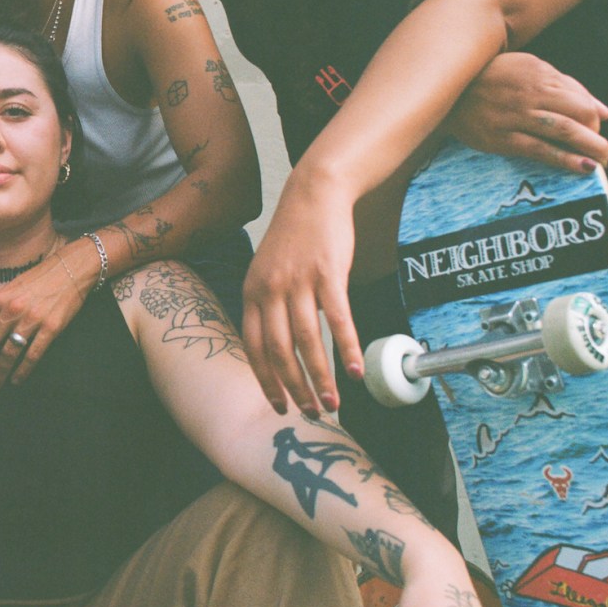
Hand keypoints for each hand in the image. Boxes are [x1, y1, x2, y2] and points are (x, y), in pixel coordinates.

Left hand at [0, 243, 94, 387]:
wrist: (70, 269)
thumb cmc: (41, 278)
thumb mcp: (13, 287)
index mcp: (0, 299)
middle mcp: (13, 310)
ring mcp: (32, 320)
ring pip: (8, 353)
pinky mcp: (51, 328)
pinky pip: (32, 354)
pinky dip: (22, 370)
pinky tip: (16, 379)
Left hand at [241, 171, 358, 415]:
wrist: (314, 194)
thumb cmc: (294, 238)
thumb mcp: (267, 271)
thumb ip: (268, 306)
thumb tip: (279, 347)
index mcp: (252, 293)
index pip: (253, 347)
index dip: (266, 380)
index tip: (279, 406)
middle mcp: (270, 290)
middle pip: (279, 350)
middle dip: (295, 387)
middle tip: (312, 412)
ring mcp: (299, 281)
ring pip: (307, 340)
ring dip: (321, 376)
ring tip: (334, 402)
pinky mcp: (328, 273)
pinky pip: (338, 319)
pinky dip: (347, 348)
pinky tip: (356, 371)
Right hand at [445, 52, 607, 171]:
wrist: (447, 90)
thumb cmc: (494, 77)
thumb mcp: (531, 69)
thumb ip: (568, 87)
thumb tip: (605, 111)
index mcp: (539, 74)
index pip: (581, 99)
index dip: (594, 118)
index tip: (595, 130)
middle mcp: (530, 94)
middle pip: (578, 115)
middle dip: (596, 136)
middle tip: (605, 152)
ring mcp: (515, 117)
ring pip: (563, 132)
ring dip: (589, 149)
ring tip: (602, 162)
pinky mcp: (501, 138)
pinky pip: (539, 150)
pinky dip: (564, 160)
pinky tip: (581, 168)